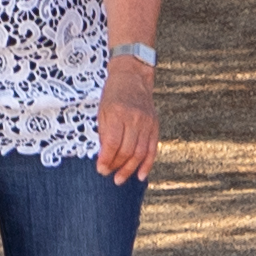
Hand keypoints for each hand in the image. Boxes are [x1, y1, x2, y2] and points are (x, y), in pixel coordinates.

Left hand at [97, 62, 159, 185]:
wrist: (132, 76)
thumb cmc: (113, 94)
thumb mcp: (102, 111)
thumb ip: (104, 134)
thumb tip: (104, 158)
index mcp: (118, 113)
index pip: (113, 144)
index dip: (106, 160)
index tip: (100, 169)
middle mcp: (135, 118)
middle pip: (127, 151)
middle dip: (117, 167)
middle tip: (109, 175)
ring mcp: (147, 122)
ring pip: (140, 153)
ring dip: (130, 169)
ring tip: (120, 179)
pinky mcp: (155, 125)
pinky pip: (152, 149)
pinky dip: (147, 165)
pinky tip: (140, 176)